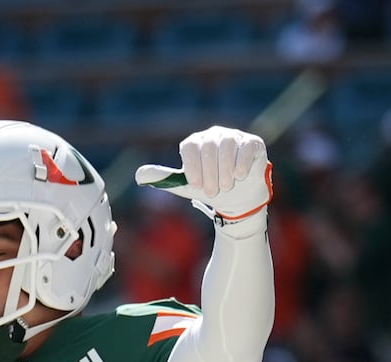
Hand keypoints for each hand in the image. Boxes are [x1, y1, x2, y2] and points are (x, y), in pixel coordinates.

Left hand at [135, 126, 271, 233]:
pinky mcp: (252, 142)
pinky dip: (241, 163)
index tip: (196, 185)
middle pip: (209, 147)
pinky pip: (246, 147)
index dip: (192, 166)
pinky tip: (239, 176)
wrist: (236, 197)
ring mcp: (234, 137)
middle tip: (212, 191)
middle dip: (210, 172)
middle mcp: (213, 135)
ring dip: (225, 170)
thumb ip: (163, 179)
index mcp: (194, 143)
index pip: (190, 147)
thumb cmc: (208, 188)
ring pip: (228, 147)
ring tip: (226, 186)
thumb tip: (139, 175)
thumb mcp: (183, 186)